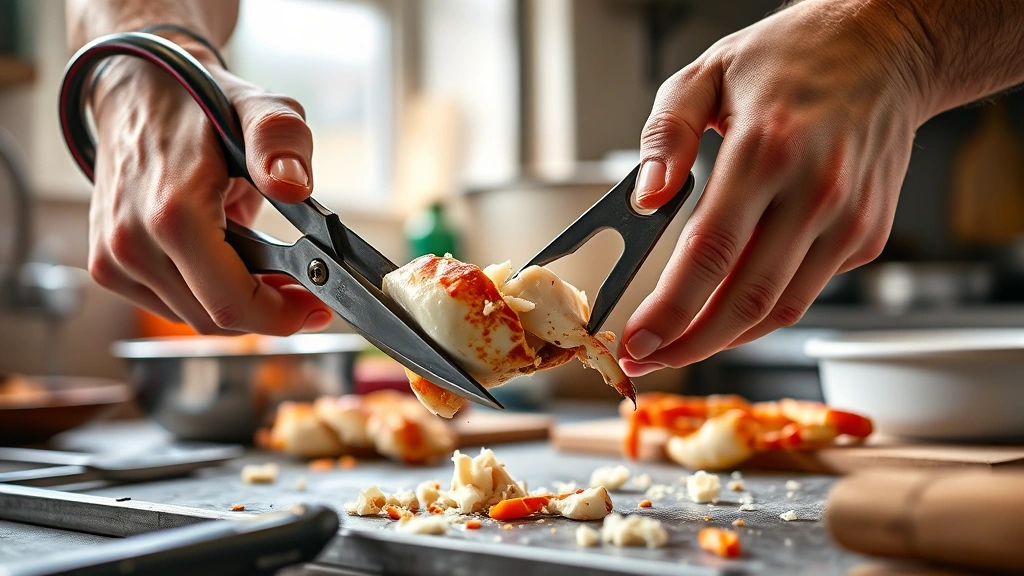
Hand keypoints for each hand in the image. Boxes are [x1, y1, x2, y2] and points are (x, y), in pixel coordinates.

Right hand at [87, 41, 332, 334]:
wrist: (137, 90)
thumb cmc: (199, 100)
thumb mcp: (257, 106)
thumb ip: (280, 140)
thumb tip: (293, 185)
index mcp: (172, 213)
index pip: (230, 303)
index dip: (281, 317)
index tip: (315, 308)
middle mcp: (133, 243)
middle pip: (215, 318)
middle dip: (268, 312)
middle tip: (305, 292)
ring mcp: (114, 258)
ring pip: (193, 317)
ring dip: (238, 303)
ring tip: (272, 273)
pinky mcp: (108, 266)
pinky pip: (170, 304)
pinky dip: (206, 294)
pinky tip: (228, 263)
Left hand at [619, 0, 932, 373]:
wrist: (886, 51)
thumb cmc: (790, 59)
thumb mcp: (707, 72)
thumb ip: (665, 134)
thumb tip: (646, 197)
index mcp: (765, 149)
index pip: (709, 253)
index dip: (669, 309)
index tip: (635, 339)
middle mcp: (814, 191)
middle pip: (744, 300)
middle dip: (688, 344)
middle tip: (648, 358)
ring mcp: (849, 220)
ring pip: (779, 310)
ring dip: (724, 339)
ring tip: (679, 344)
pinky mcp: (867, 236)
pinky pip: (806, 292)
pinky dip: (762, 311)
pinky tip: (728, 306)